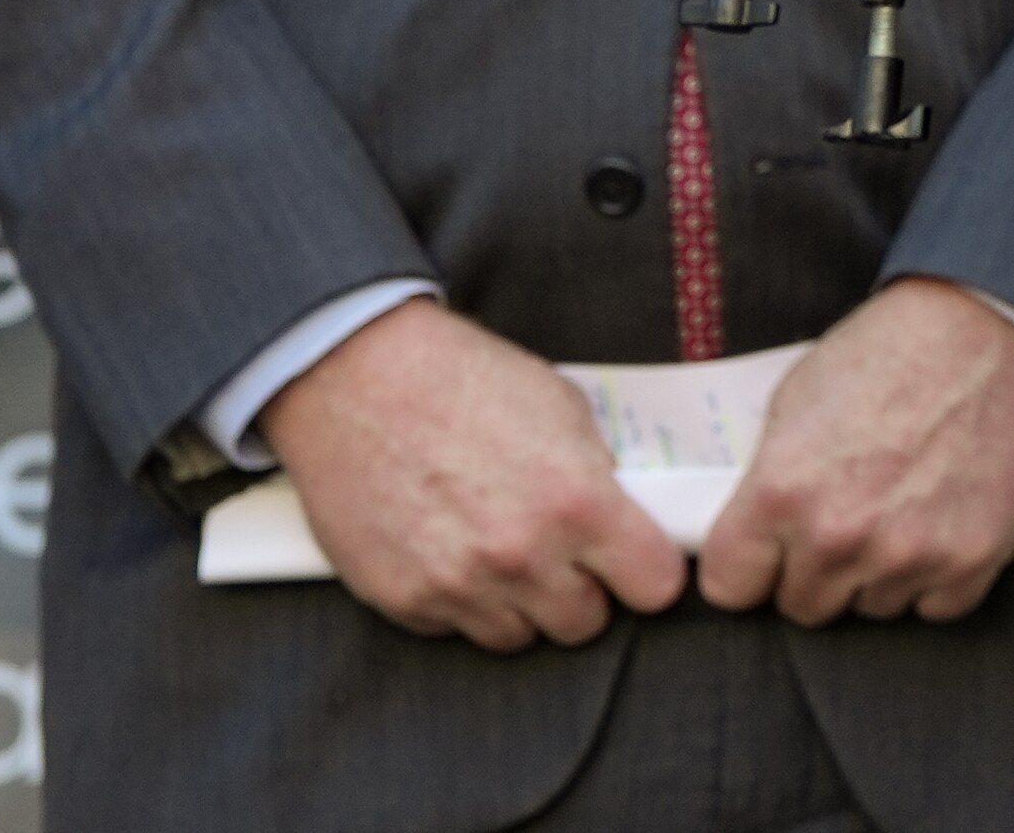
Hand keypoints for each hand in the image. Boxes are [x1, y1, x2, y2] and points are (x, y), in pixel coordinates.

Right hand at [261, 300, 684, 649]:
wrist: (358, 377)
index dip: (648, 573)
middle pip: (585, 624)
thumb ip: (598, 473)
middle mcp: (522, 555)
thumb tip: (624, 516)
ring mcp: (460, 585)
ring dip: (520, 604)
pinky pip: (455, 628)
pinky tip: (448, 548)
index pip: (654, 586)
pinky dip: (460, 600)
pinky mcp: (406, 600)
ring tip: (500, 548)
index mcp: (577, 502)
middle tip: (560, 553)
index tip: (637, 564)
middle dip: (581, 591)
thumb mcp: (562, 407)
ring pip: (520, 637)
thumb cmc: (464, 379)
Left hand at [698, 279, 1013, 624]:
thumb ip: (767, 478)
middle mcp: (840, 534)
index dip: (749, 568)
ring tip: (901, 510)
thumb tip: (752, 529)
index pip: (730, 587)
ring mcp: (908, 554)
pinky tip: (941, 524)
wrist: (989, 328)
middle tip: (846, 518)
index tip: (767, 554)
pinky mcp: (971, 560)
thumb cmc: (890, 351)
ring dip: (878, 573)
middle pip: (802, 607)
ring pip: (870, 608)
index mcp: (781, 492)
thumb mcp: (796, 399)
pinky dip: (936, 577)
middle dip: (816, 571)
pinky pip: (934, 607)